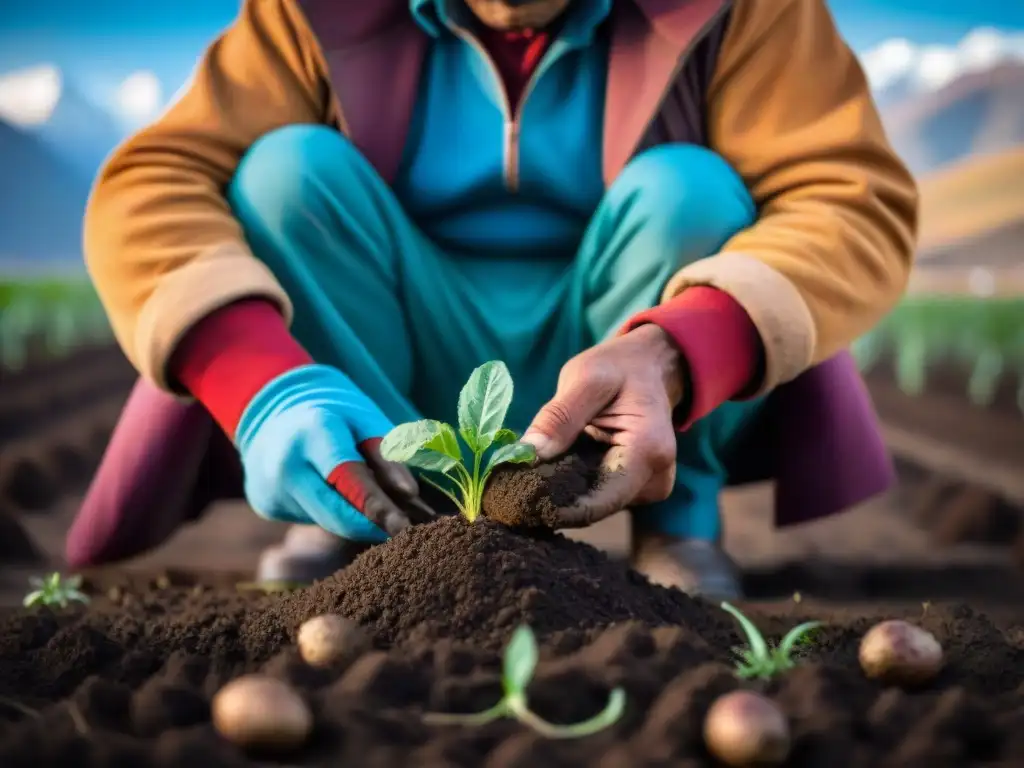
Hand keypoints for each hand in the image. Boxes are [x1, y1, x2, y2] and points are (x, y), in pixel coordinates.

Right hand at [236, 365, 435, 540]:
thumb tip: (410, 494)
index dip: (378, 507)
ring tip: (379, 509)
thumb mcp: (364, 419)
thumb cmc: (332, 414)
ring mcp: (272, 488)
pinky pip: (312, 518)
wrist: (272, 410)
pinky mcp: (268, 505)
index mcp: (312, 434)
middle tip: (404, 532)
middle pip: (335, 514)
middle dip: (372, 527)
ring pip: (327, 521)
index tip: (404, 527)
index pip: (349, 479)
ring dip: (356, 521)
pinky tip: (339, 496)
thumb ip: (388, 454)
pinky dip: (335, 513)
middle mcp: (286, 465)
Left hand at [522, 324, 684, 527]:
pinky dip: (578, 483)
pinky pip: (602, 495)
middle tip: (516, 480)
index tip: (517, 500)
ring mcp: (652, 487)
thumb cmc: (620, 367)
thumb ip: (558, 417)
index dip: (554, 508)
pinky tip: (563, 464)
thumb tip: (528, 454)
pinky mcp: (641, 488)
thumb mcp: (585, 379)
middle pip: (595, 507)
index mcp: (647, 451)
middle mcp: (656, 479)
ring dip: (565, 490)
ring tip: (540, 467)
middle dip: (555, 497)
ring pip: (596, 504)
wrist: (652, 366)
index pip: (597, 503)